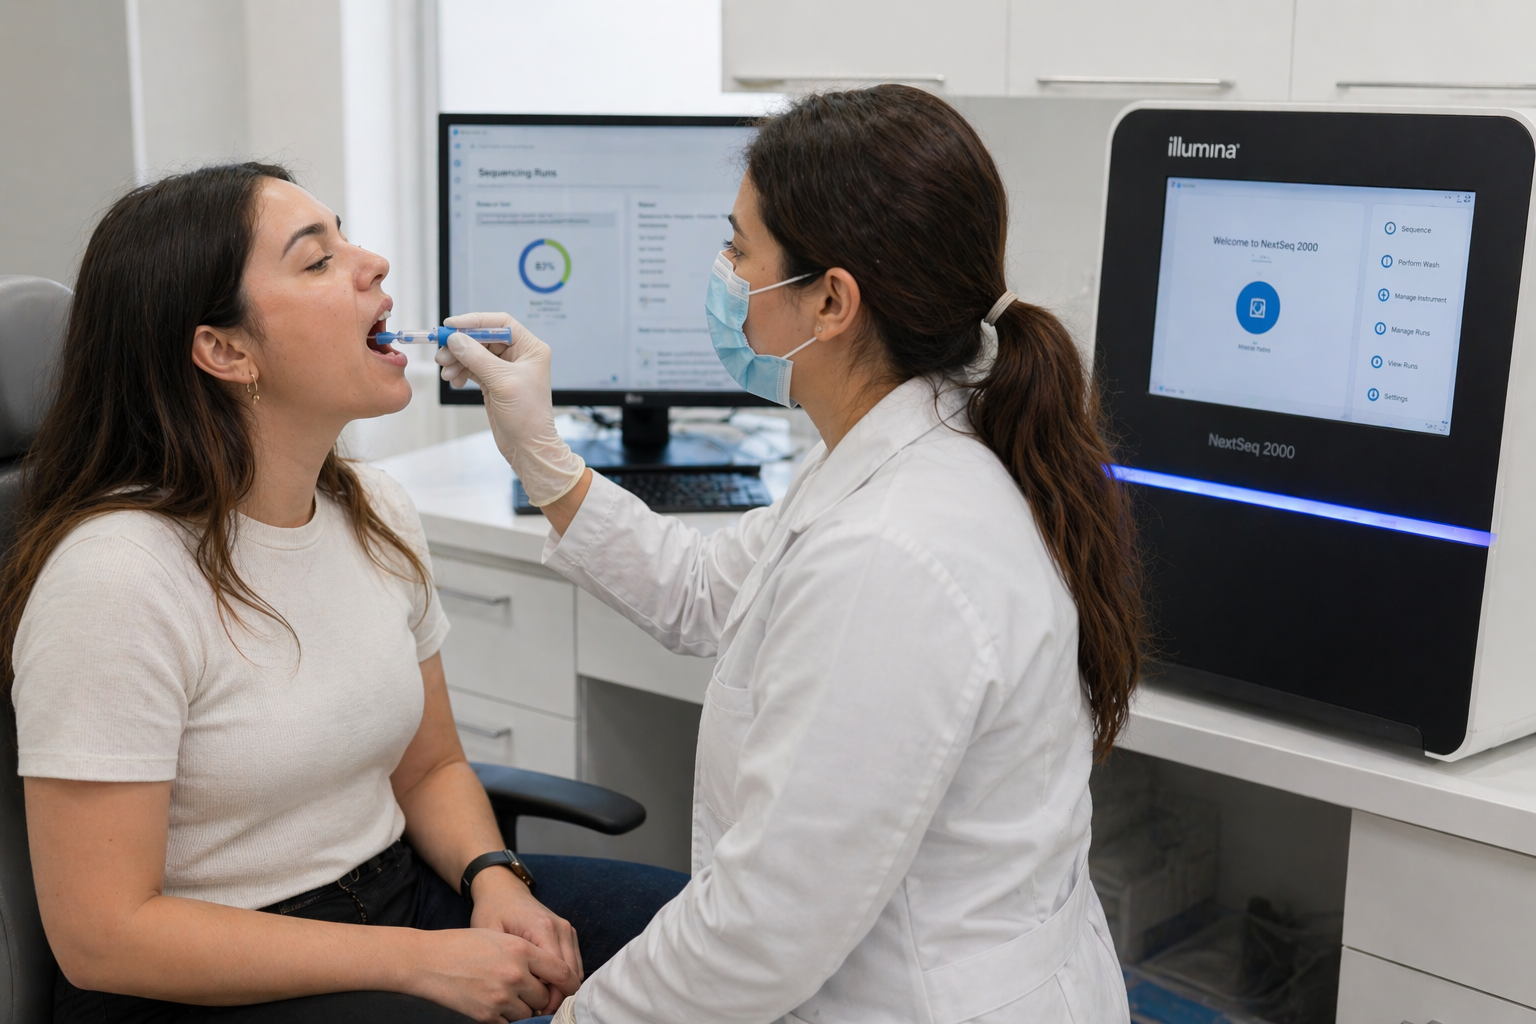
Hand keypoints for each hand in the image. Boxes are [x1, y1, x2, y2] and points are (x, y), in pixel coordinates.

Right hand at [409, 926, 578, 1022]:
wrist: (428, 960)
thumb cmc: (464, 944)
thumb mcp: (500, 937)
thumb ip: (528, 953)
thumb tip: (552, 972)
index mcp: (521, 950)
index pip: (561, 972)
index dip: (569, 983)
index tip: (569, 988)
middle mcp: (515, 974)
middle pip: (546, 996)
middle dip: (542, 995)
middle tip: (530, 989)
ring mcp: (501, 997)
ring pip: (530, 1012)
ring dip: (526, 1007)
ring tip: (510, 995)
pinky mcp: (487, 1016)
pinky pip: (511, 1023)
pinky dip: (509, 1017)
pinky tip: (497, 1004)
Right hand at [435, 312, 585, 506]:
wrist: (528, 447)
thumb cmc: (527, 416)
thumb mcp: (502, 382)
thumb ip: (477, 357)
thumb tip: (455, 338)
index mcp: (530, 348)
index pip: (500, 323)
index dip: (475, 321)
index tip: (451, 325)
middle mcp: (519, 355)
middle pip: (483, 337)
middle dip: (461, 344)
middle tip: (442, 354)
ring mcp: (505, 369)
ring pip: (474, 353)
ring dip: (457, 359)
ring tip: (446, 372)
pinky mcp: (493, 382)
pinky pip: (471, 368)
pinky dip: (460, 372)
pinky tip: (454, 381)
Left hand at [470, 866, 582, 1009]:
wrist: (503, 890)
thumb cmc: (492, 912)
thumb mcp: (490, 936)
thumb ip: (508, 961)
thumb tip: (520, 993)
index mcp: (542, 928)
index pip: (558, 971)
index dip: (550, 996)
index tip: (535, 1012)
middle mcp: (561, 928)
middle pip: (571, 973)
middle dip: (558, 996)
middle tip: (539, 1013)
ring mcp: (567, 929)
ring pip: (576, 970)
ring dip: (563, 988)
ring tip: (542, 1003)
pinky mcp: (568, 933)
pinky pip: (574, 963)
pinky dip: (563, 978)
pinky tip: (546, 988)